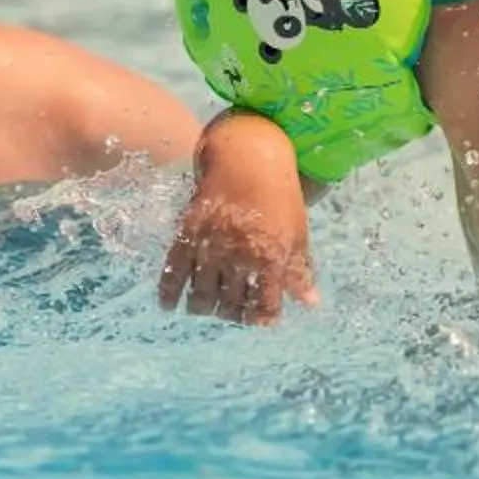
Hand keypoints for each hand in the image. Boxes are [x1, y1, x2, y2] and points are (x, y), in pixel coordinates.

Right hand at [159, 114, 313, 323]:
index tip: (261, 317)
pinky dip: (168, 293)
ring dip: (204, 308)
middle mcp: (238, 256)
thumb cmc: (280, 199)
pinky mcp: (188, 234)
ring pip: (202, 295)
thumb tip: (310, 303)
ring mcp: (210, 246)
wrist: (248, 161)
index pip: (263, 306)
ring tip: (208, 307)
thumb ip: (300, 270)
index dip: (262, 317)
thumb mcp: (297, 233)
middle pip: (230, 304)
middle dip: (232, 313)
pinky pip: (174, 272)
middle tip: (233, 310)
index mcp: (270, 257)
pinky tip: (168, 305)